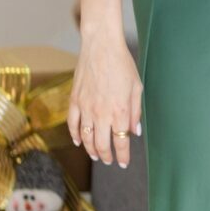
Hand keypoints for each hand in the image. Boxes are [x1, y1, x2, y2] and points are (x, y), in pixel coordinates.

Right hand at [69, 34, 141, 166]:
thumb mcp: (137, 88)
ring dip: (91, 149)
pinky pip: (72, 124)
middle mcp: (101, 114)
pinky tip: (78, 141)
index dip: (122, 156)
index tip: (123, 163)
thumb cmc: (122, 64)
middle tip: (110, 160)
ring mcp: (85, 108)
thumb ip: (135, 112)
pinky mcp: (74, 101)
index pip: (121, 142)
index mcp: (119, 112)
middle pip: (101, 144)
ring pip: (86, 138)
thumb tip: (135, 131)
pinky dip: (75, 135)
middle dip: (107, 156)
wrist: (101, 47)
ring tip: (96, 155)